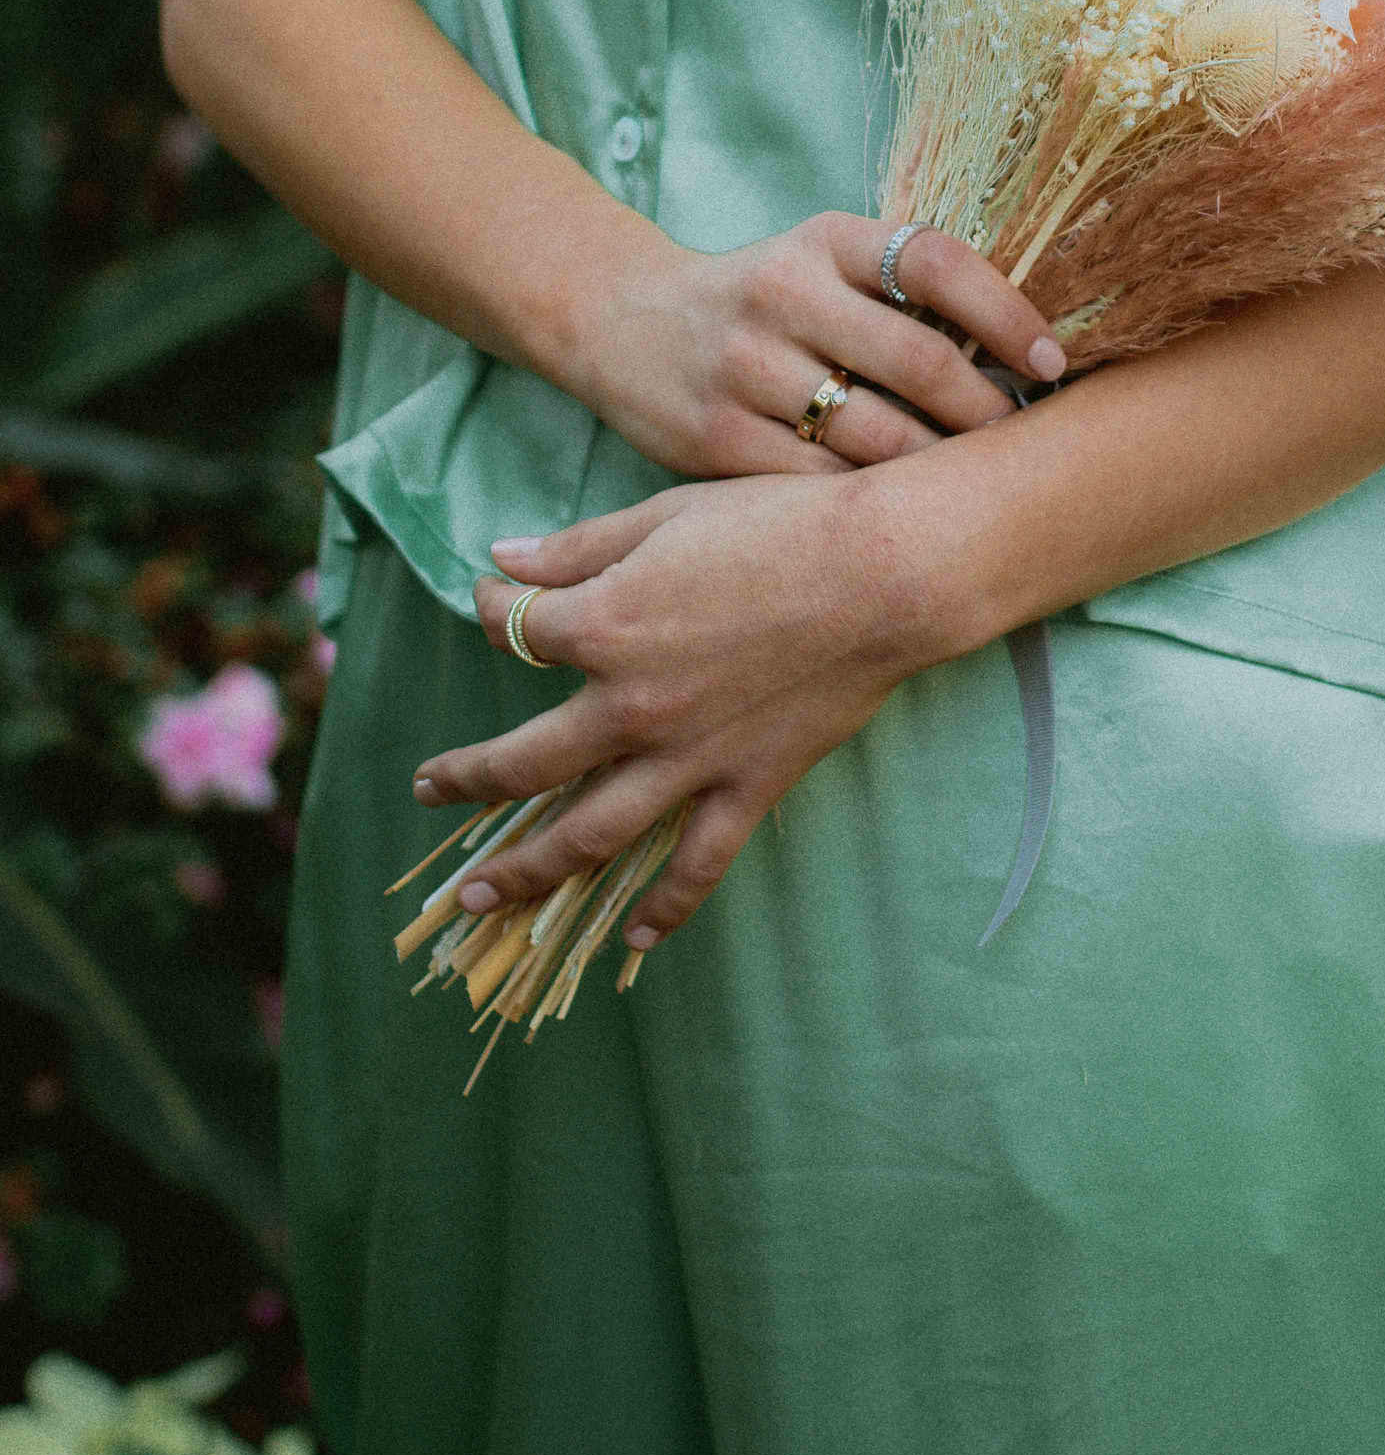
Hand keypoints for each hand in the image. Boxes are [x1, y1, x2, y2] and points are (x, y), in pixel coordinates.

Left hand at [415, 471, 932, 949]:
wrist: (885, 571)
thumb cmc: (778, 524)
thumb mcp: (663, 516)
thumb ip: (576, 548)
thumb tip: (500, 558)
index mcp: (603, 628)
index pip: (514, 630)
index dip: (490, 609)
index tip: (490, 596)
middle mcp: (630, 707)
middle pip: (523, 762)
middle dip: (466, 778)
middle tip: (429, 789)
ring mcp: (688, 759)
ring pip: (588, 835)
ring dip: (527, 870)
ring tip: (480, 896)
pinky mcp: (747, 787)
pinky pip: (696, 864)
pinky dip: (663, 909)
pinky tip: (630, 939)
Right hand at [576, 213, 1064, 477]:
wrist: (625, 324)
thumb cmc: (766, 299)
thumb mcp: (825, 260)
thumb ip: (909, 290)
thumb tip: (1033, 351)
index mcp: (826, 239)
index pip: (936, 261)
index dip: (1007, 313)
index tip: (1053, 362)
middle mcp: (784, 292)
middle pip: (918, 359)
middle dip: (988, 411)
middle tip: (1026, 446)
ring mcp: (745, 367)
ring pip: (876, 434)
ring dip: (942, 467)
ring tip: (980, 488)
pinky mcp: (716, 437)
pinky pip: (821, 483)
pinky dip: (874, 503)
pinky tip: (906, 514)